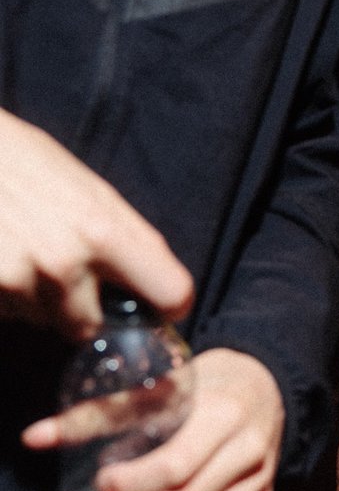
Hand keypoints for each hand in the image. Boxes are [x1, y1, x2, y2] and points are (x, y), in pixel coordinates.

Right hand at [0, 110, 192, 339]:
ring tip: (23, 253)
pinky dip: (5, 296)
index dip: (167, 305)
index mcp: (105, 231)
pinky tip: (1, 259)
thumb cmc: (25, 162)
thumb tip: (157, 285)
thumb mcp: (91, 190)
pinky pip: (5, 314)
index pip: (170, 293)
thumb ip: (126, 238)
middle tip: (65, 276)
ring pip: (41, 321)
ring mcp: (16, 281)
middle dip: (80, 311)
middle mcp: (64, 263)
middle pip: (89, 327)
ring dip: (36, 302)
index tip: (158, 306)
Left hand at [22, 348, 283, 490]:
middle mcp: (247, 455)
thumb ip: (106, 410)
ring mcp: (255, 488)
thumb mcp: (170, 381)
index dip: (134, 482)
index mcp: (226, 415)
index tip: (98, 483)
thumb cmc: (212, 382)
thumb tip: (35, 437)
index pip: (179, 464)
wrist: (269, 386)